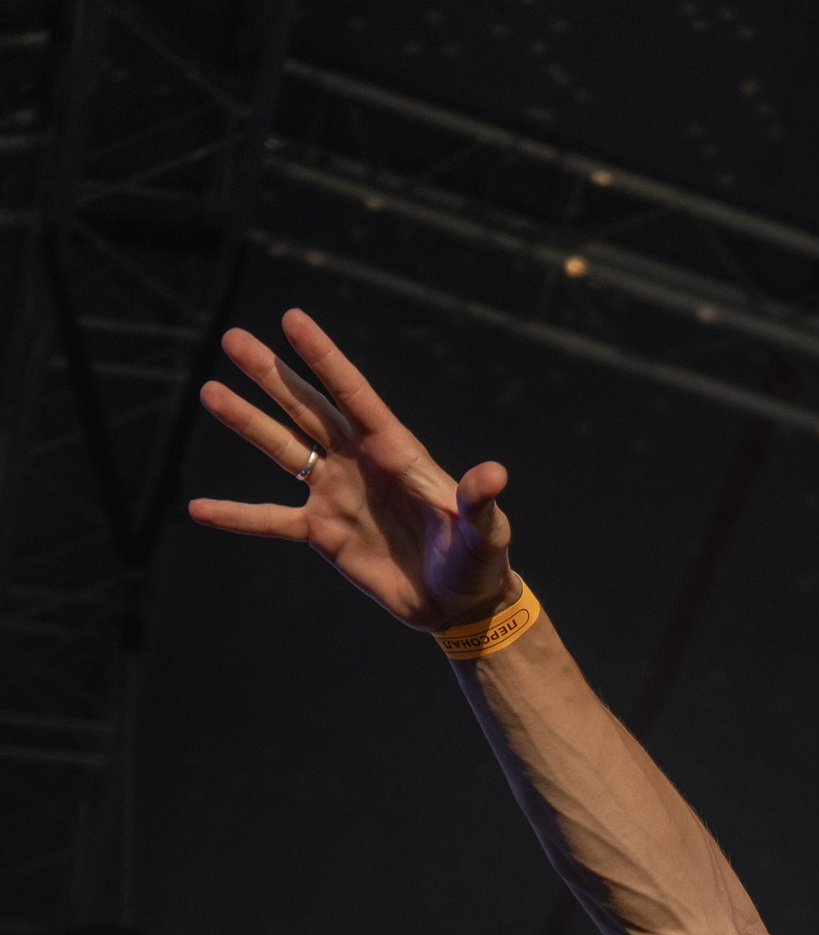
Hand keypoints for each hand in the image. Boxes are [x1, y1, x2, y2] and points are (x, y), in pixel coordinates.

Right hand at [189, 309, 515, 631]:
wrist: (460, 604)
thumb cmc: (478, 560)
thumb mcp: (483, 530)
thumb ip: (479, 501)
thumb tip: (494, 474)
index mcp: (394, 450)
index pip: (352, 393)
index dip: (323, 358)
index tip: (292, 320)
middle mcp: (357, 462)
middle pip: (307, 409)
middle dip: (270, 374)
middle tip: (232, 339)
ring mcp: (336, 494)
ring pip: (283, 449)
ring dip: (247, 422)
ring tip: (210, 392)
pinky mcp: (323, 533)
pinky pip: (272, 520)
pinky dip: (238, 516)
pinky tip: (198, 509)